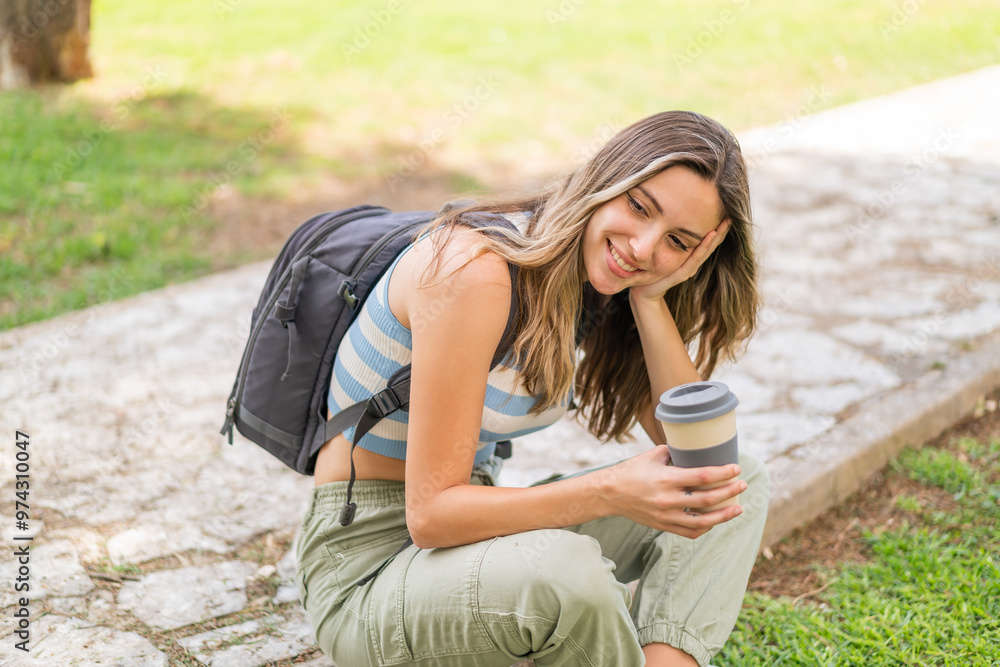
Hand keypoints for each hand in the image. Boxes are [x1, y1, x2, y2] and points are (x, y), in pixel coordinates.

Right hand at [596, 445, 744, 538]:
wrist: (610, 493)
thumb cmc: (632, 470)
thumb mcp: (653, 455)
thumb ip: (676, 453)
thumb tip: (697, 449)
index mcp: (666, 479)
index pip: (702, 476)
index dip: (723, 473)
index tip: (736, 469)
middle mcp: (667, 499)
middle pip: (708, 499)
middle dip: (730, 492)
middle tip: (742, 485)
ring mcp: (666, 516)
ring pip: (703, 521)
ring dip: (724, 515)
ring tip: (738, 508)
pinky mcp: (663, 526)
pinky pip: (690, 532)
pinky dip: (706, 527)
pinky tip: (715, 520)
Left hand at [629, 219, 729, 302]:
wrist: (645, 291)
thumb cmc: (653, 271)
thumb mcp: (662, 252)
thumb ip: (669, 239)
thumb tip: (670, 218)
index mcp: (690, 257)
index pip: (707, 241)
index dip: (717, 228)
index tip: (726, 213)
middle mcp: (693, 263)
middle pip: (711, 244)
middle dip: (722, 229)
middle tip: (731, 214)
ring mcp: (689, 269)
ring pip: (706, 249)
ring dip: (717, 235)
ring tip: (726, 222)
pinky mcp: (682, 274)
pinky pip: (695, 257)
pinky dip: (704, 245)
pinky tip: (711, 234)